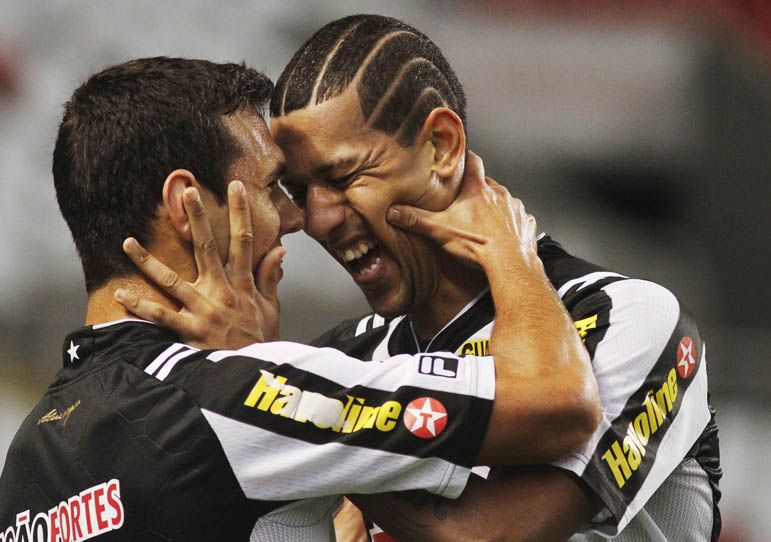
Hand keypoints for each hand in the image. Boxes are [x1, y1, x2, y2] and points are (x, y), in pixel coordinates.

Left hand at [114, 181, 283, 347]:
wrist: (253, 378)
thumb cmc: (260, 342)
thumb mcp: (272, 309)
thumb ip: (270, 278)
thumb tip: (280, 250)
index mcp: (243, 285)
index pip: (244, 241)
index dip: (241, 213)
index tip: (236, 187)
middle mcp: (222, 292)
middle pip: (208, 248)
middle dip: (197, 218)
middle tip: (186, 191)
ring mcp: (203, 310)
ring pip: (171, 279)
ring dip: (147, 260)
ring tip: (127, 241)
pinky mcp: (189, 331)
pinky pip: (161, 315)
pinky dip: (140, 306)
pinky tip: (121, 293)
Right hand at [386, 151, 536, 269]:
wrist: (509, 263)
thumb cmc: (477, 244)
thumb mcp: (440, 230)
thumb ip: (416, 220)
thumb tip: (393, 212)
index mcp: (477, 190)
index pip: (473, 161)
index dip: (466, 157)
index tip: (461, 157)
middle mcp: (499, 193)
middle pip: (487, 183)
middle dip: (478, 189)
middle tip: (466, 200)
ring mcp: (514, 208)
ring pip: (503, 200)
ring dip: (495, 207)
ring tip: (484, 221)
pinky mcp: (525, 223)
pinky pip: (518, 218)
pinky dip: (510, 223)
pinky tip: (503, 234)